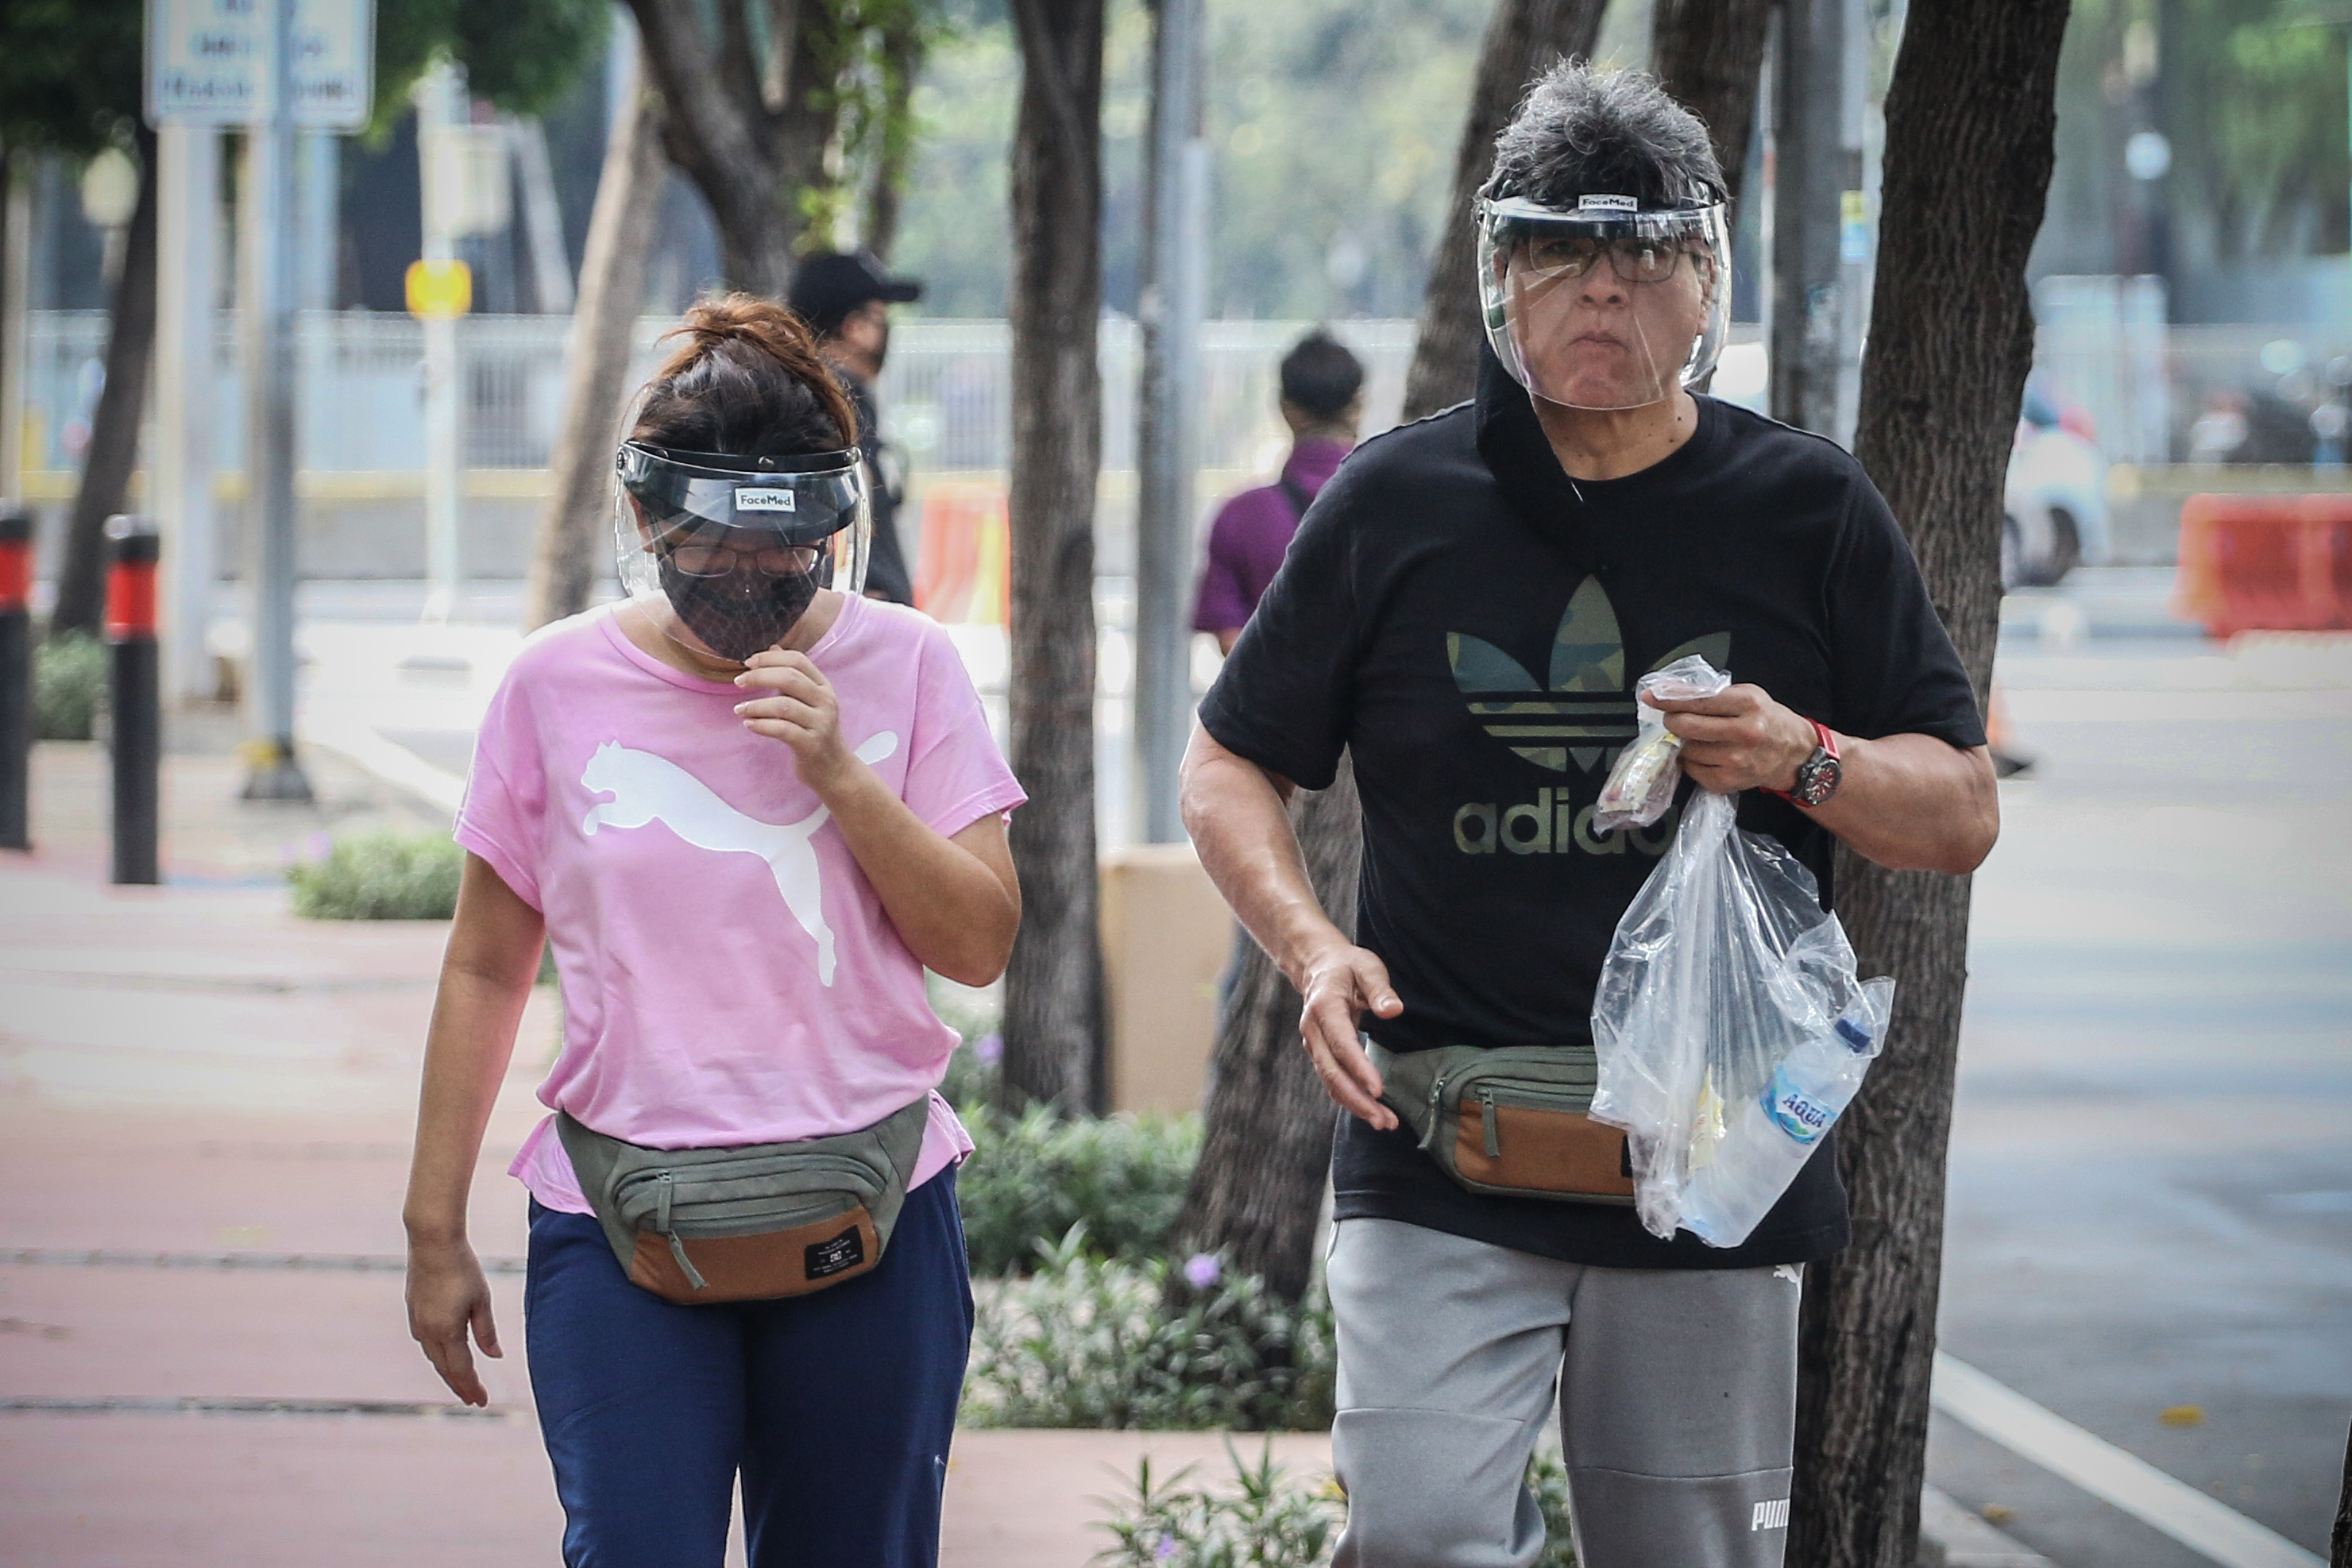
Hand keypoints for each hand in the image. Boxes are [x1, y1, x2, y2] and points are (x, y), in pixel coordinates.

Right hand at [406, 1237, 500, 1406]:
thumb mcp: (482, 1300)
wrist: (432, 1243)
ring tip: (461, 1381)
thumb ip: (486, 1331)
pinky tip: (443, 1354)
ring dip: (447, 1371)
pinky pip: (426, 1342)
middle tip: (473, 1400)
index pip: (462, 1370)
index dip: (472, 1388)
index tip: (482, 1402)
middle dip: (460, 1385)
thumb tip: (495, 1356)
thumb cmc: (463, 1269)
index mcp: (447, 1332)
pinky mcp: (413, 1310)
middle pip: (445, 1368)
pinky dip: (437, 1354)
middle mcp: (428, 1332)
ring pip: (433, 1356)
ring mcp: (417, 1321)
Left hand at [734, 650, 853, 791]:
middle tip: (738, 682)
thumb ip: (792, 676)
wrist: (833, 769)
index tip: (748, 662)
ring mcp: (821, 724)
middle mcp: (826, 702)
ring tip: (740, 709)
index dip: (770, 658)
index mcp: (823, 687)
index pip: (798, 660)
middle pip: (790, 678)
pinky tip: (749, 724)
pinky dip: (762, 725)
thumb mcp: (808, 701)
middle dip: (760, 677)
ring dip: (756, 705)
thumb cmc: (814, 732)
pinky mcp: (812, 745)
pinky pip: (783, 730)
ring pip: (784, 705)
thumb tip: (773, 648)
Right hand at [1294, 940, 1402, 1130]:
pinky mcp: (1321, 1055)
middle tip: (1384, 1120)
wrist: (1320, 968)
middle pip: (1333, 1072)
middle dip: (1358, 1100)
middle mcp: (1313, 1031)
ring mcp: (1314, 1045)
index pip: (1341, 1044)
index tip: (1379, 1090)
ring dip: (1356, 1105)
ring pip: (1331, 1082)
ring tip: (1384, 1123)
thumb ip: (1380, 989)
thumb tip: (1394, 1011)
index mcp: (1324, 1007)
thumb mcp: (1367, 967)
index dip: (1359, 1069)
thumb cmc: (1349, 967)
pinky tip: (1372, 1112)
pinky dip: (1351, 1099)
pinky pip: (1333, 1081)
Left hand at [1646, 683, 1819, 794]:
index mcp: (1747, 704)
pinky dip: (1691, 761)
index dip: (1668, 698)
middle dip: (1671, 720)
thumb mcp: (1747, 695)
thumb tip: (1671, 692)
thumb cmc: (1768, 721)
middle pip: (1686, 726)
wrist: (1795, 754)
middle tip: (1672, 718)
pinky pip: (1691, 770)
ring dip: (1683, 742)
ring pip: (1686, 749)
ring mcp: (1735, 760)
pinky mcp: (1727, 781)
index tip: (1650, 696)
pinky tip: (1704, 754)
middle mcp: (1743, 733)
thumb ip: (1712, 693)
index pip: (1697, 700)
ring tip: (1698, 738)